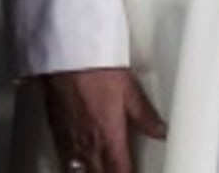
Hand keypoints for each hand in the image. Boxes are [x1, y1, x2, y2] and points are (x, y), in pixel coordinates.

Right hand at [28, 68, 166, 172]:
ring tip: (100, 168)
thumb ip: (145, 116)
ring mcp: (70, 141)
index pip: (121, 172)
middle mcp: (88, 145)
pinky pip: (65, 161)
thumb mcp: (130, 89)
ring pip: (81, 172)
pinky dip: (74, 168)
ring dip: (92, 172)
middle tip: (120, 169)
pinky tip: (79, 166)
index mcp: (109, 137)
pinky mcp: (56, 133)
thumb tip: (161, 131)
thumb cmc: (95, 67)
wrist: (66, 56)